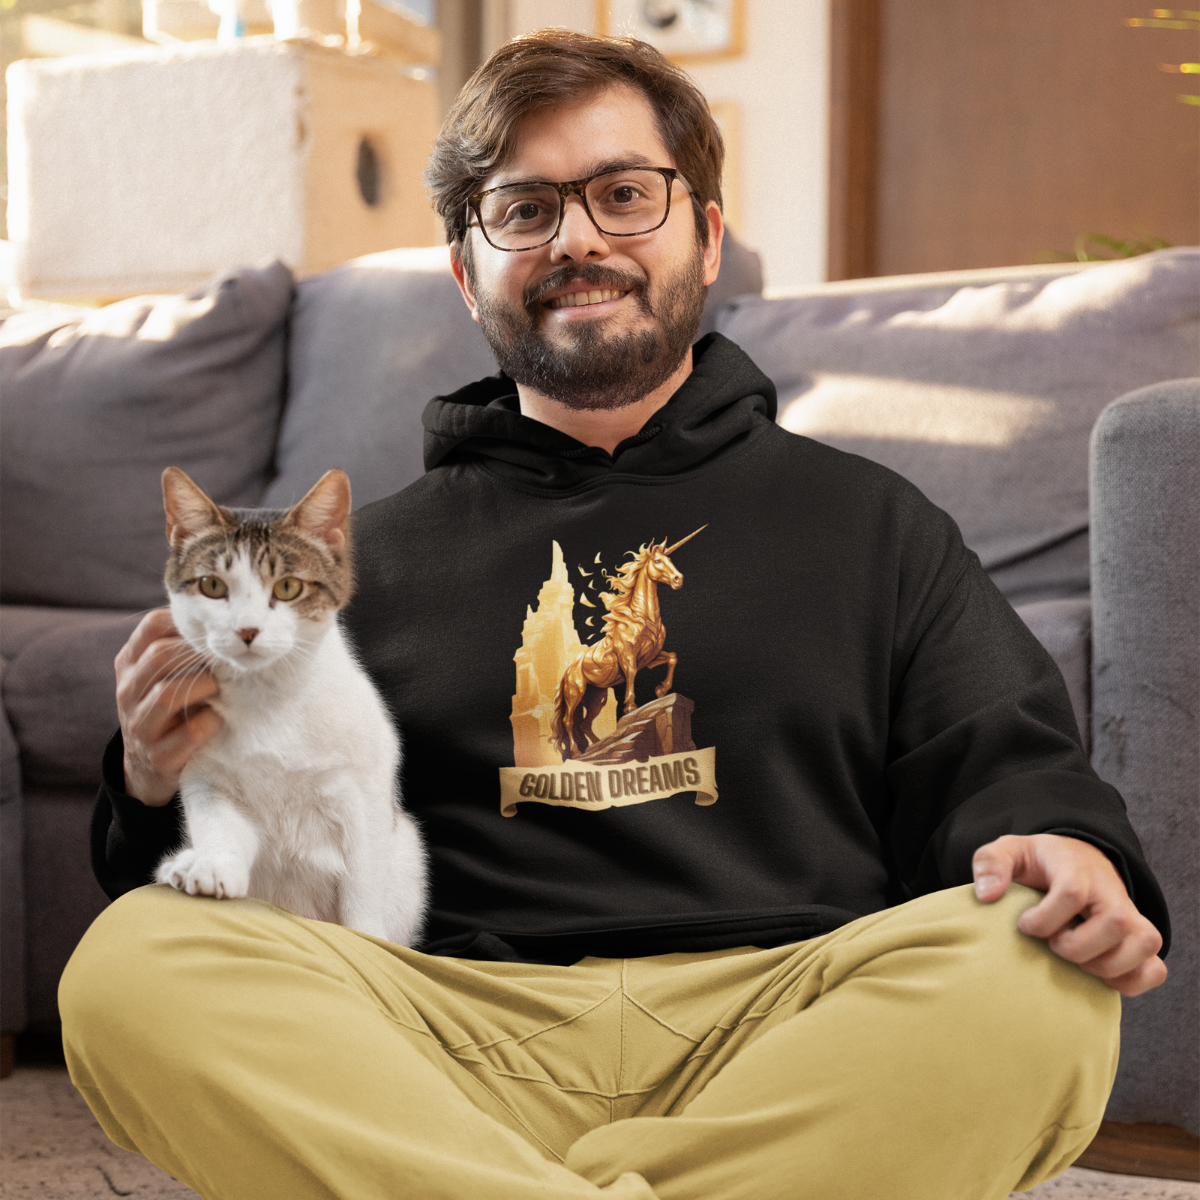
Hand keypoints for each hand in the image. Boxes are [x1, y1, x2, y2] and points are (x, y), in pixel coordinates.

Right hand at [114, 608, 220, 805]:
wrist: (148, 768)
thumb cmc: (168, 709)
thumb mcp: (162, 676)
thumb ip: (180, 649)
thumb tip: (225, 619)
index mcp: (129, 664)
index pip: (152, 625)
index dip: (187, 623)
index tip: (212, 632)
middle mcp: (128, 691)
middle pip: (160, 656)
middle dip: (198, 655)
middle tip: (223, 661)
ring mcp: (139, 725)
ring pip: (168, 693)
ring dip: (204, 686)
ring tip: (220, 688)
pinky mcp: (158, 756)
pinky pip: (190, 732)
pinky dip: (211, 722)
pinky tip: (218, 718)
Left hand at [972, 833, 1166, 996]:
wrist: (1073, 860)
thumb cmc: (1036, 863)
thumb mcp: (1008, 852)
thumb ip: (990, 863)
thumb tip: (987, 896)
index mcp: (1074, 866)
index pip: (1073, 891)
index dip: (1046, 918)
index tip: (1024, 925)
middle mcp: (1109, 891)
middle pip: (1116, 921)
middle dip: (1078, 946)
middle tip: (1054, 945)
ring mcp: (1130, 914)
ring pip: (1145, 943)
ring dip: (1107, 965)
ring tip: (1078, 962)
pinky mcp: (1137, 939)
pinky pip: (1155, 968)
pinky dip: (1132, 981)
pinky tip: (1100, 977)